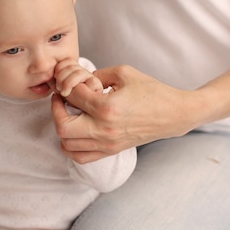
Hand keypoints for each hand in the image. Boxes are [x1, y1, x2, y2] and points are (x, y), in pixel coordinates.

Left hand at [51, 65, 192, 163]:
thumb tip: (79, 81)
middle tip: (62, 99)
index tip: (70, 82)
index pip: (73, 96)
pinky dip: (71, 146)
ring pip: (67, 145)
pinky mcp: (110, 151)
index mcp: (107, 107)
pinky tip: (76, 131)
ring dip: (63, 128)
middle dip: (56, 110)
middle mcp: (104, 129)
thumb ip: (98, 74)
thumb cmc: (151, 90)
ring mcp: (107, 144)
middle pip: (63, 127)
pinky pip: (80, 157)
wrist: (172, 114)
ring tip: (70, 114)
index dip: (67, 86)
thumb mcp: (124, 72)